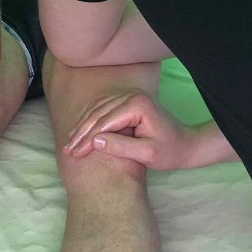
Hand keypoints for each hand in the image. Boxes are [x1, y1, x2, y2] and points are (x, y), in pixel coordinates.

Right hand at [64, 90, 197, 169]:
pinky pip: (102, 110)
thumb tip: (94, 141)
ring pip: (97, 111)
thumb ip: (121, 147)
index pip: (104, 122)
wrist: (185, 145)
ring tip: (69, 144)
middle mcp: (131, 96)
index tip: (74, 154)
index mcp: (137, 105)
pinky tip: (80, 133)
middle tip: (67, 151)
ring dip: (82, 128)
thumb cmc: (169, 152)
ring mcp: (128, 97)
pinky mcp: (127, 103)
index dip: (87, 139)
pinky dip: (89, 122)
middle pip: (97, 114)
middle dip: (80, 134)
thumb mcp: (147, 154)